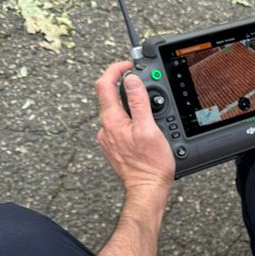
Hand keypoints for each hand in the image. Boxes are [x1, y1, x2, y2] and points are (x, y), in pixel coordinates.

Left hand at [95, 62, 174, 196]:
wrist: (147, 189)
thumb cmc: (150, 164)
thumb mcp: (149, 128)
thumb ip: (138, 102)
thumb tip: (131, 80)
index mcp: (111, 120)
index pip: (104, 84)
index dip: (115, 69)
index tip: (129, 66)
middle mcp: (106, 128)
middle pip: (110, 97)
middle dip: (126, 87)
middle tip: (144, 84)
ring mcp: (108, 139)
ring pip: (116, 112)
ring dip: (130, 105)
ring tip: (149, 109)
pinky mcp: (114, 147)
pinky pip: (120, 126)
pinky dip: (130, 119)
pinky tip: (143, 127)